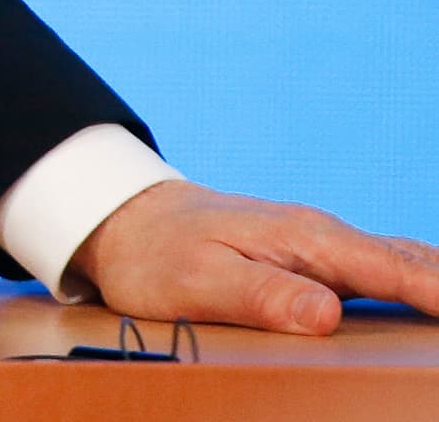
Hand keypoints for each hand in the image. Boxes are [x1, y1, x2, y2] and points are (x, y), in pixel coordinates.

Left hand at [74, 179, 438, 333]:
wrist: (125, 219)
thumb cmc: (156, 254)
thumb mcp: (199, 281)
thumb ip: (263, 296)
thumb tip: (328, 313)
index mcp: (306, 238)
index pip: (395, 269)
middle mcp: (323, 236)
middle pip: (412, 263)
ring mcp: (321, 246)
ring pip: (402, 265)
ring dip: (436, 287)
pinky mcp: (313, 260)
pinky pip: (380, 272)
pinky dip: (416, 287)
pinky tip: (430, 308)